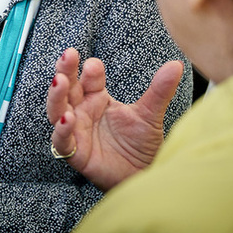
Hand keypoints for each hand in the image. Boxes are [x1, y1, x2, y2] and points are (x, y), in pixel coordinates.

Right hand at [45, 48, 183, 190]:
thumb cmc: (141, 145)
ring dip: (56, 96)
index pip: (88, 78)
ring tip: (60, 81)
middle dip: (65, 70)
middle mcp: (83, 111)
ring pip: (56, 110)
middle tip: (68, 55)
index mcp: (97, 98)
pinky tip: (68, 118)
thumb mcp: (150, 115)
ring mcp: (77, 131)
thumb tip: (176, 64)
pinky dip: (61, 129)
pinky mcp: (75, 153)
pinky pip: (61, 141)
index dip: (90, 70)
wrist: (144, 176)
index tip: (94, 65)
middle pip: (67, 87)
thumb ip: (159, 90)